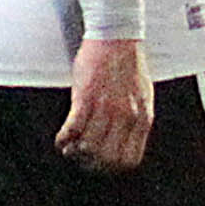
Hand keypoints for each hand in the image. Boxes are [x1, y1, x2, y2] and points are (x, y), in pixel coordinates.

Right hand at [58, 36, 153, 172]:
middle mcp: (126, 117)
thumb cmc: (129, 65)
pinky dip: (63, 139)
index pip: (129, 159)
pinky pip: (72, 129)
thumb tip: (128, 140)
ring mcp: (106, 108)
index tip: (101, 164)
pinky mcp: (85, 98)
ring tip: (68, 149)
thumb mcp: (143, 96)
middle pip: (107, 158)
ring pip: (88, 147)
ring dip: (74, 153)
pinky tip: (60, 140)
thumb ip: (137, 118)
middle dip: (91, 164)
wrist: (117, 38)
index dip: (112, 167)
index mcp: (143, 118)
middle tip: (81, 159)